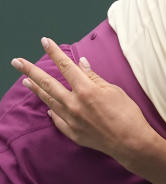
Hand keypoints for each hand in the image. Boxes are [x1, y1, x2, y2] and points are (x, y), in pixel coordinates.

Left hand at [11, 37, 160, 167]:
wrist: (130, 141)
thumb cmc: (127, 114)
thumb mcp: (114, 90)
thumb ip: (94, 77)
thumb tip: (81, 64)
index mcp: (86, 90)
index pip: (66, 67)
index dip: (54, 53)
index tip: (44, 42)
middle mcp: (74, 104)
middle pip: (48, 84)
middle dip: (31, 71)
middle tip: (17, 62)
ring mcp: (71, 119)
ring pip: (49, 101)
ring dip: (36, 90)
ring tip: (26, 81)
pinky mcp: (72, 132)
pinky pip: (57, 119)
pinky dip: (51, 111)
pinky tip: (47, 107)